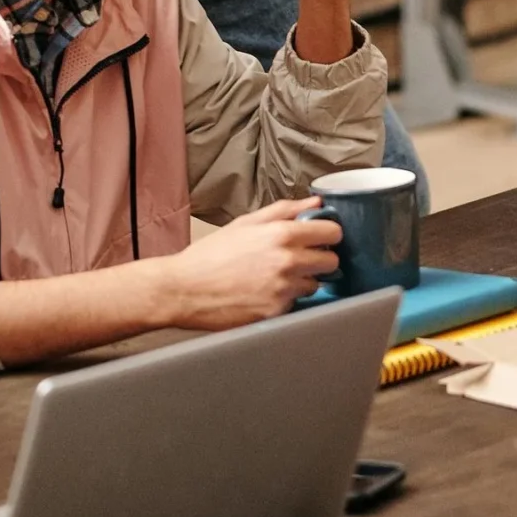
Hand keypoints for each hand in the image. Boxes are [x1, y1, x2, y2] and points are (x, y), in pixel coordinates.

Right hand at [158, 201, 342, 332]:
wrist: (183, 289)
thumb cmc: (211, 255)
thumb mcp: (246, 223)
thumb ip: (285, 210)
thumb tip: (316, 204)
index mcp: (282, 234)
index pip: (333, 233)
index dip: (328, 234)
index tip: (320, 238)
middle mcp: (287, 261)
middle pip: (331, 261)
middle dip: (319, 259)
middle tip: (301, 259)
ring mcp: (283, 289)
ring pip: (314, 284)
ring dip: (302, 281)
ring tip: (275, 278)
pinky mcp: (276, 312)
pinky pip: (295, 304)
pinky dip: (284, 299)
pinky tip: (263, 293)